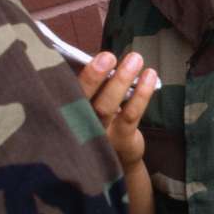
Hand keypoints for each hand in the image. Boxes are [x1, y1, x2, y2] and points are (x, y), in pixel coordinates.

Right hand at [78, 51, 157, 170]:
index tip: (81, 55)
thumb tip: (99, 54)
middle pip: (81, 99)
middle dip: (93, 77)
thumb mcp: (90, 103)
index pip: (64, 90)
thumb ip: (91, 83)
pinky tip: (149, 75)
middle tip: (107, 56)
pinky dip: (141, 93)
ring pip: (107, 106)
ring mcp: (99, 134)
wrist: (118, 160)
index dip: (71, 74)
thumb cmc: (102, 121)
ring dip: (121, 81)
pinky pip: (131, 114)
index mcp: (67, 111)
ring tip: (135, 59)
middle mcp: (78, 125)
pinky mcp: (120, 140)